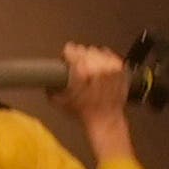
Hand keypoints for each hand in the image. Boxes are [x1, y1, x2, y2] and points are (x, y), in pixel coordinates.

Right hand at [61, 40, 134, 162]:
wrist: (106, 118)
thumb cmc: (84, 112)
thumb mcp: (60, 101)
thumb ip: (51, 87)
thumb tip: (48, 79)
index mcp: (80, 72)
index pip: (71, 49)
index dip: (67, 54)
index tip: (67, 58)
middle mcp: (96, 67)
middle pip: (84, 49)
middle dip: (80, 58)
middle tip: (79, 68)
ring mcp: (110, 67)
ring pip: (97, 51)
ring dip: (92, 59)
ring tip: (91, 71)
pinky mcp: (120, 68)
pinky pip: (109, 56)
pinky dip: (105, 61)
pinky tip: (101, 71)